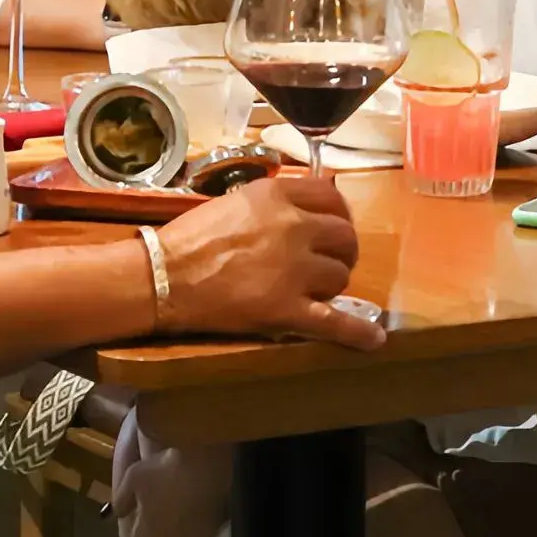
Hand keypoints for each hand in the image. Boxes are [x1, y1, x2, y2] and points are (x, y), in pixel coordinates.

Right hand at [155, 174, 383, 351]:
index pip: (332, 198)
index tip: (333, 227)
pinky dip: (357, 333)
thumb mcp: (237, 201)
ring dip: (332, 285)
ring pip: (341, 278)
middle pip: (345, 238)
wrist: (163, 276)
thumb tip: (311, 205)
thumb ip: (276, 202)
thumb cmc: (192, 238)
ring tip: (314, 291)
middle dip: (340, 251)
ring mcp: (294, 270)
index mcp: (279, 197)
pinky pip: (334, 323)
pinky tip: (374, 340)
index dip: (337, 214)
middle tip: (327, 262)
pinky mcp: (286, 310)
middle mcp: (294, 228)